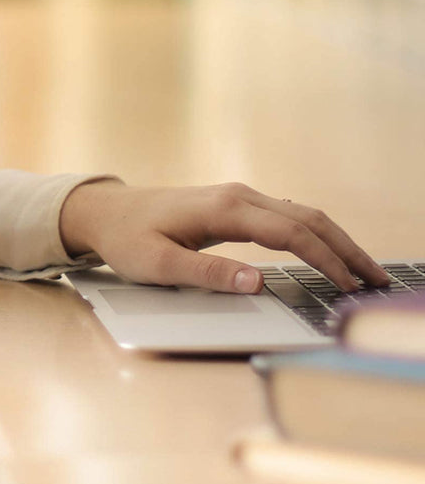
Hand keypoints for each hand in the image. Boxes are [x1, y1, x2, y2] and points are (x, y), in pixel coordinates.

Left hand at [59, 181, 389, 292]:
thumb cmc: (128, 239)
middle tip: (375, 280)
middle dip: (346, 249)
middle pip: (308, 218)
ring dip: (335, 239)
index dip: (325, 260)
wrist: (107, 213)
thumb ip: (207, 274)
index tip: (349, 286)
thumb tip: (257, 282)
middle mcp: (239, 197)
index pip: (291, 234)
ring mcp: (238, 198)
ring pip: (302, 214)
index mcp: (225, 210)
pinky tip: (325, 251)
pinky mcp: (234, 206)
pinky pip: (286, 216)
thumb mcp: (158, 264)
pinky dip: (313, 234)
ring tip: (362, 269)